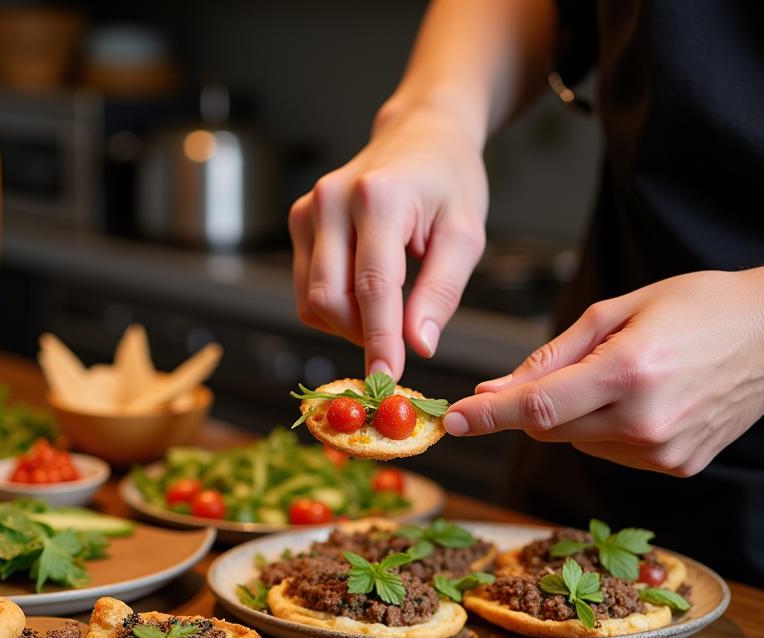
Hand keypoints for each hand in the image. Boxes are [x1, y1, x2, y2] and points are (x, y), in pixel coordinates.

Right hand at [288, 104, 487, 379]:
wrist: (419, 133)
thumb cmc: (448, 183)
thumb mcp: (465, 234)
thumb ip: (441, 292)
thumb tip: (419, 346)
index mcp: (379, 199)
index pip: (373, 287)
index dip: (379, 341)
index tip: (387, 378)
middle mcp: (332, 201)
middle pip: (330, 299)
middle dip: (362, 334)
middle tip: (398, 342)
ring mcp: (308, 210)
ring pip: (312, 300)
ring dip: (347, 324)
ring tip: (386, 310)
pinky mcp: (298, 222)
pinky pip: (307, 289)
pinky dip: (335, 308)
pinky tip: (364, 294)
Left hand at [442, 268, 763, 475]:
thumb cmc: (698, 307)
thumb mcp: (618, 311)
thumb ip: (551, 356)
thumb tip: (495, 389)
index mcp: (629, 372)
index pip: (536, 406)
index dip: (487, 415)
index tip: (452, 421)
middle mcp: (645, 421)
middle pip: (548, 429)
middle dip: (533, 404)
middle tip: (554, 373)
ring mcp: (662, 451)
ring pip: (576, 442)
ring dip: (573, 417)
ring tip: (621, 377)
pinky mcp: (675, 467)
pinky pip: (610, 453)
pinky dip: (605, 431)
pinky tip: (641, 401)